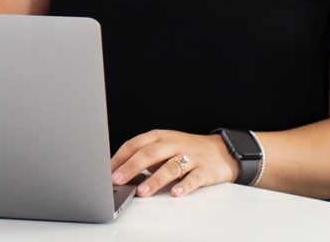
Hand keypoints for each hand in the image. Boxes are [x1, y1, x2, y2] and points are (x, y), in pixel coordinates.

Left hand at [111, 130, 240, 197]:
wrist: (222, 150)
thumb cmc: (186, 150)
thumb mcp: (163, 148)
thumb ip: (144, 159)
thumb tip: (120, 173)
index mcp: (159, 137)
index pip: (135, 144)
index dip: (120, 157)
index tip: (107, 171)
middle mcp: (173, 144)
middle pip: (149, 154)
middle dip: (131, 167)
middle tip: (118, 180)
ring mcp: (190, 156)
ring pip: (171, 166)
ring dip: (155, 179)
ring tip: (143, 191)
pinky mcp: (205, 170)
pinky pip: (194, 178)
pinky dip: (184, 186)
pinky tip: (175, 193)